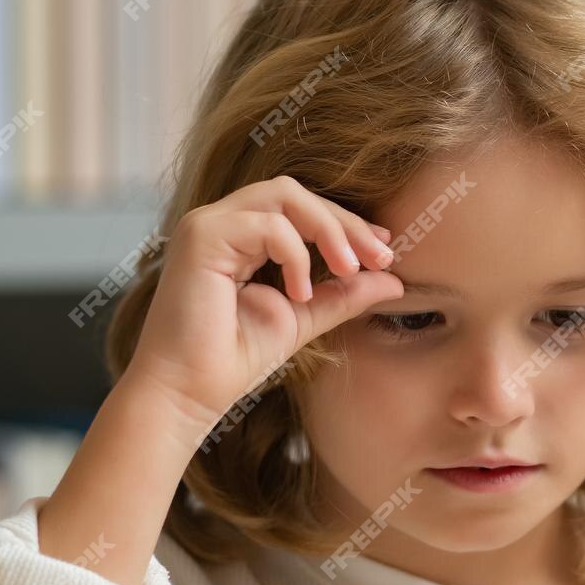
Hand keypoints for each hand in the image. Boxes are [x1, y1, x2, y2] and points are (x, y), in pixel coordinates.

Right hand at [123, 175, 404, 432]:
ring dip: (328, 229)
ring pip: (282, 195)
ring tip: (349, 269)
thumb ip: (344, 294)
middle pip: (295, 192)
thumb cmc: (234, 358)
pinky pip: (266, 224)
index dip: (345, 223)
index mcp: (241, 236)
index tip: (384, 252)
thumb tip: (395, 281)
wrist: (189, 392)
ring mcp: (207, 225)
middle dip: (345, 221)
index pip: (300, 208)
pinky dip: (295, 253)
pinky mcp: (200, 237)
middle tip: (381, 256)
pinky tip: (300, 292)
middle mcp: (221, 222)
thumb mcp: (304, 317)